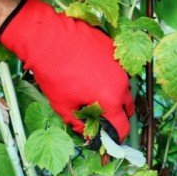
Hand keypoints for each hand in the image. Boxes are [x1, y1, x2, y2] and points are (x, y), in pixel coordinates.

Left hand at [0, 0, 134, 142]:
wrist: (48, 38)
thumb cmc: (54, 75)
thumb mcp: (63, 106)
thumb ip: (79, 124)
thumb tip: (86, 132)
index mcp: (110, 101)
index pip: (123, 126)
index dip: (117, 136)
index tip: (111, 137)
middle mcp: (121, 84)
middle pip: (128, 107)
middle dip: (118, 114)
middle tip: (102, 115)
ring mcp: (120, 65)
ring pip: (124, 88)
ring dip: (115, 94)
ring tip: (96, 91)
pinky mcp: (114, 51)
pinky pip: (118, 70)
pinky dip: (110, 76)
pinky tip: (94, 72)